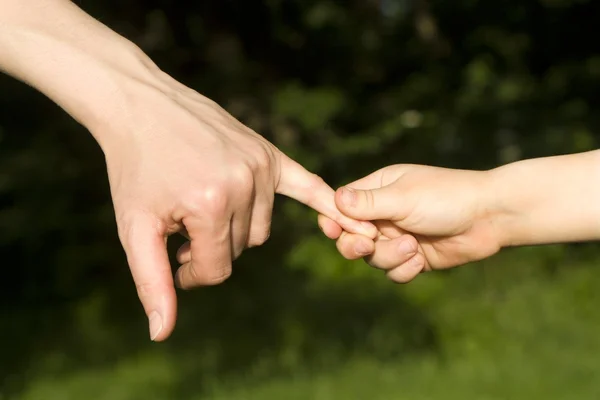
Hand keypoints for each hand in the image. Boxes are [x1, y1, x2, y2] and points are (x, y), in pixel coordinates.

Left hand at [100, 71, 377, 340]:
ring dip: (235, 229)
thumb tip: (161, 334)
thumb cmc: (133, 170)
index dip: (191, 273)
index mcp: (211, 206)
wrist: (140, 106)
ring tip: (202, 209)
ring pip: (259, 228)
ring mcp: (260, 165)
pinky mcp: (268, 153)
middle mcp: (244, 184)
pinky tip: (350, 217)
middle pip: (240, 249)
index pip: (218, 269)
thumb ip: (153, 283)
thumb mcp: (136, 228)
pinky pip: (305, 185)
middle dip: (210, 247)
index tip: (170, 258)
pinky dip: (325, 203)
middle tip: (180, 226)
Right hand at [318, 164, 501, 282]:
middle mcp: (383, 214)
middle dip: (356, 245)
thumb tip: (334, 198)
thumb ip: (368, 203)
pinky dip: (405, 269)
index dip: (334, 219)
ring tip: (413, 247)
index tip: (333, 230)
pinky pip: (393, 272)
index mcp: (377, 190)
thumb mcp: (403, 198)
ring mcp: (397, 236)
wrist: (490, 218)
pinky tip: (421, 260)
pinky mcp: (412, 257)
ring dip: (390, 256)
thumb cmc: (447, 197)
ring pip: (372, 258)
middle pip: (350, 237)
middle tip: (368, 245)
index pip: (341, 206)